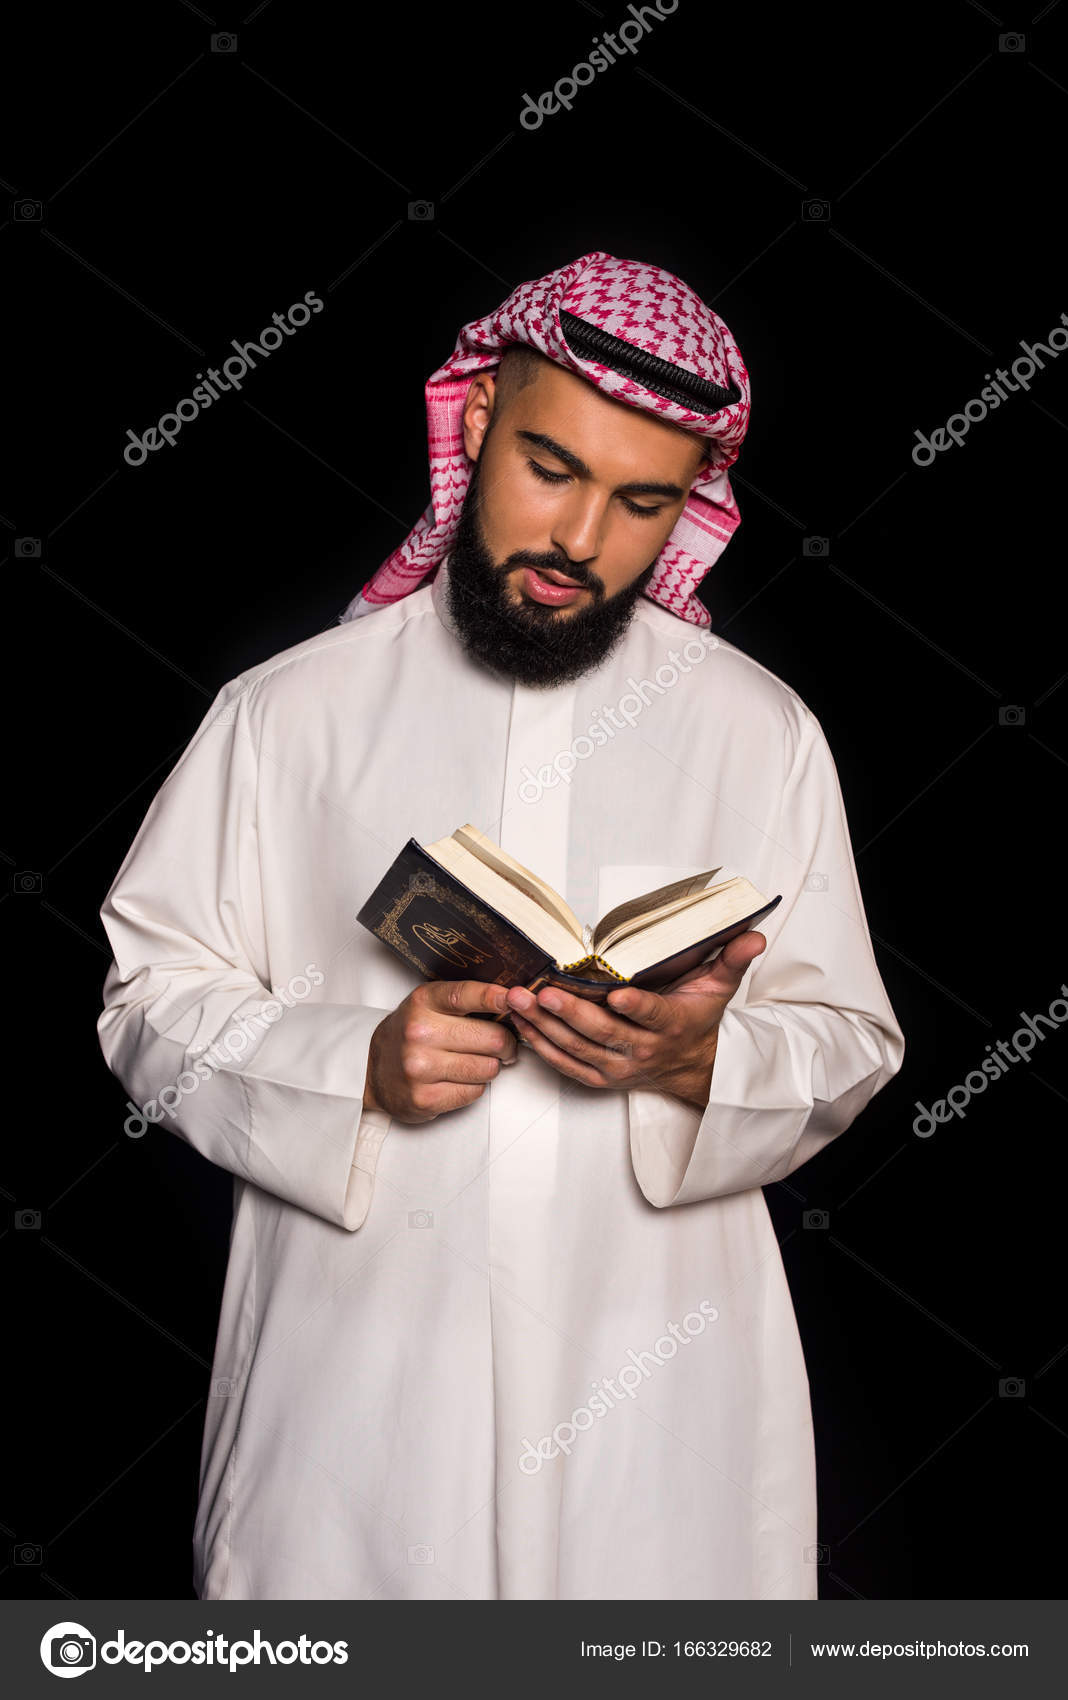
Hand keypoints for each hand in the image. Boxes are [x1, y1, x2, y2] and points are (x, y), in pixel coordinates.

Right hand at [363, 979, 517, 1123]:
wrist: (372, 1071)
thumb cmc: (409, 1035)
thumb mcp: (427, 1006)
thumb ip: (463, 1001)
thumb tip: (512, 1002)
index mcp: (422, 1003)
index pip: (465, 995)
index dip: (495, 997)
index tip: (515, 998)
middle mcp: (419, 1033)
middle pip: (492, 1038)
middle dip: (506, 1043)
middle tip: (503, 1045)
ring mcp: (420, 1068)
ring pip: (488, 1068)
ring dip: (490, 1066)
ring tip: (475, 1061)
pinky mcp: (425, 1098)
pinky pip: (475, 1092)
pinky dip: (474, 1086)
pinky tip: (458, 1078)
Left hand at [504, 932, 766, 1107]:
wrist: (692, 1069)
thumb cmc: (698, 1020)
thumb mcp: (719, 989)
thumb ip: (732, 959)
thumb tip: (754, 934)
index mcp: (671, 1026)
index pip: (653, 1016)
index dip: (636, 1008)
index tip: (617, 995)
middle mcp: (643, 1051)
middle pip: (604, 1034)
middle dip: (571, 1013)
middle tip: (543, 992)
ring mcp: (618, 1068)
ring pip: (577, 1049)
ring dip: (544, 1026)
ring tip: (518, 1001)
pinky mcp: (599, 1077)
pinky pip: (565, 1064)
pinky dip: (540, 1045)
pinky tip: (520, 1024)